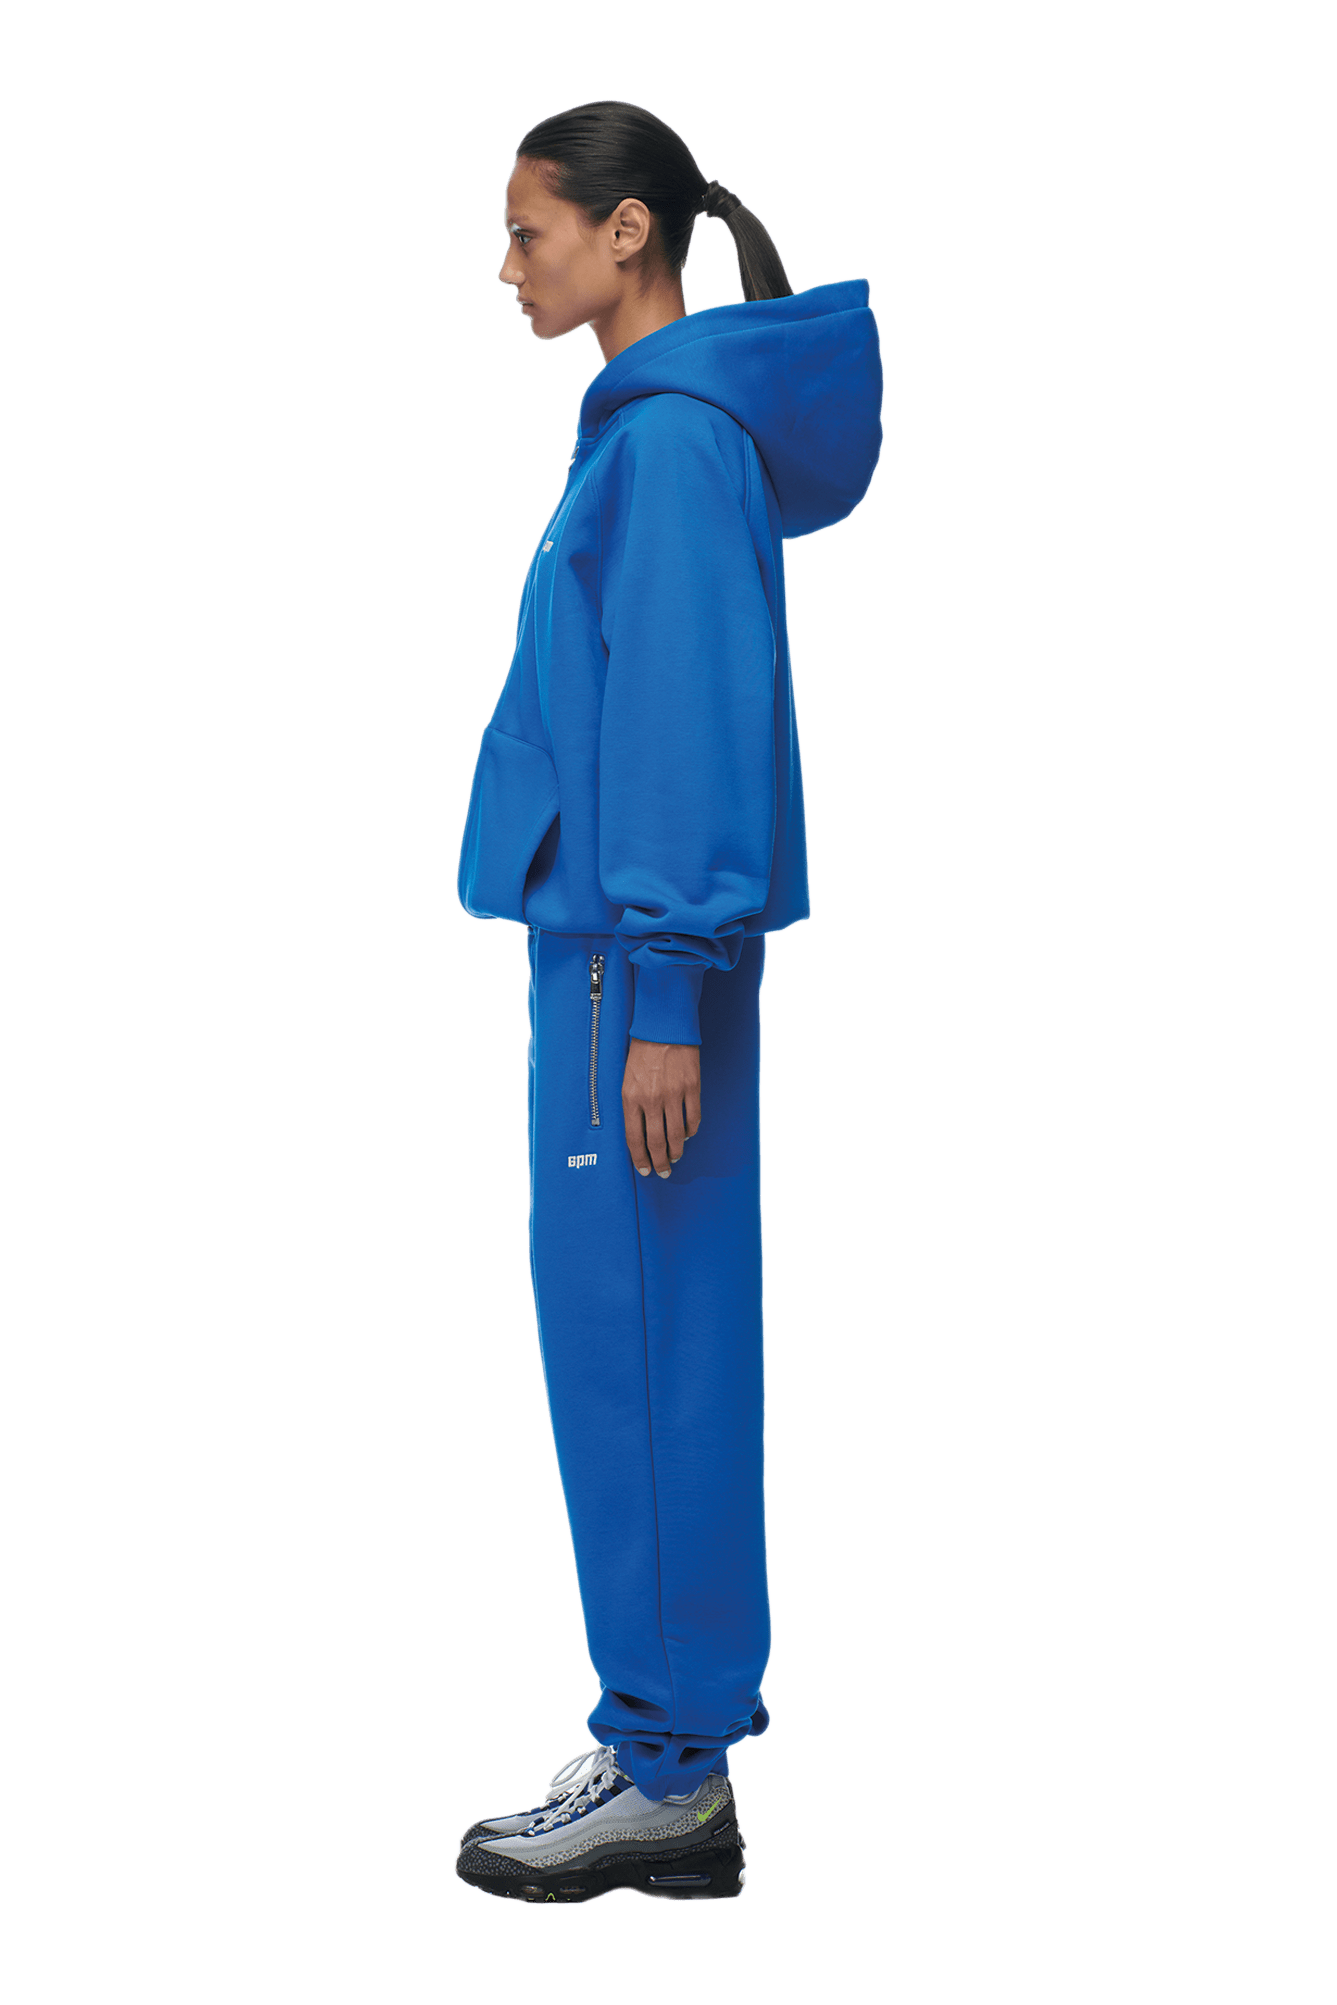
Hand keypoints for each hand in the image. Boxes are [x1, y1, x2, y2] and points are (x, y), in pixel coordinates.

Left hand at [622, 1039, 700, 1177]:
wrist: (663, 1028)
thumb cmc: (641, 1052)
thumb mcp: (626, 1078)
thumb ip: (632, 1104)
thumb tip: (639, 1131)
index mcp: (631, 1098)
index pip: (634, 1138)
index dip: (639, 1158)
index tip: (644, 1169)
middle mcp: (651, 1099)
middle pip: (656, 1142)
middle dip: (659, 1161)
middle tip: (663, 1171)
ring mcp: (673, 1094)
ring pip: (676, 1134)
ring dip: (676, 1151)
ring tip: (675, 1157)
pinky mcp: (691, 1088)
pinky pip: (693, 1118)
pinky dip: (690, 1131)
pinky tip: (687, 1135)